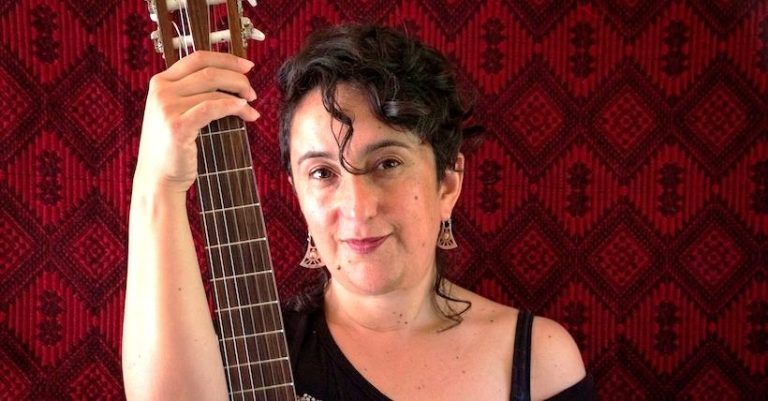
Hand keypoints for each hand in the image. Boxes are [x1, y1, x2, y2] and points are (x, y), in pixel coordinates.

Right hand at [134, 51, 259, 193]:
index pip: (198, 58)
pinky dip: (232, 106)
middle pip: (209, 71)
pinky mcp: (177, 126)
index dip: (226, 59)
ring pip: (214, 89)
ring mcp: (167, 107)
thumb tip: (233, 81)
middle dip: (237, 78)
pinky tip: (244, 111)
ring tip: (251, 107)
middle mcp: (161, 91)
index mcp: (161, 82)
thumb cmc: (172, 148)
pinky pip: (212, 107)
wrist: (158, 178)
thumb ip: (194, 94)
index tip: (247, 66)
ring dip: (239, 96)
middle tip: (252, 91)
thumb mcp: (177, 112)